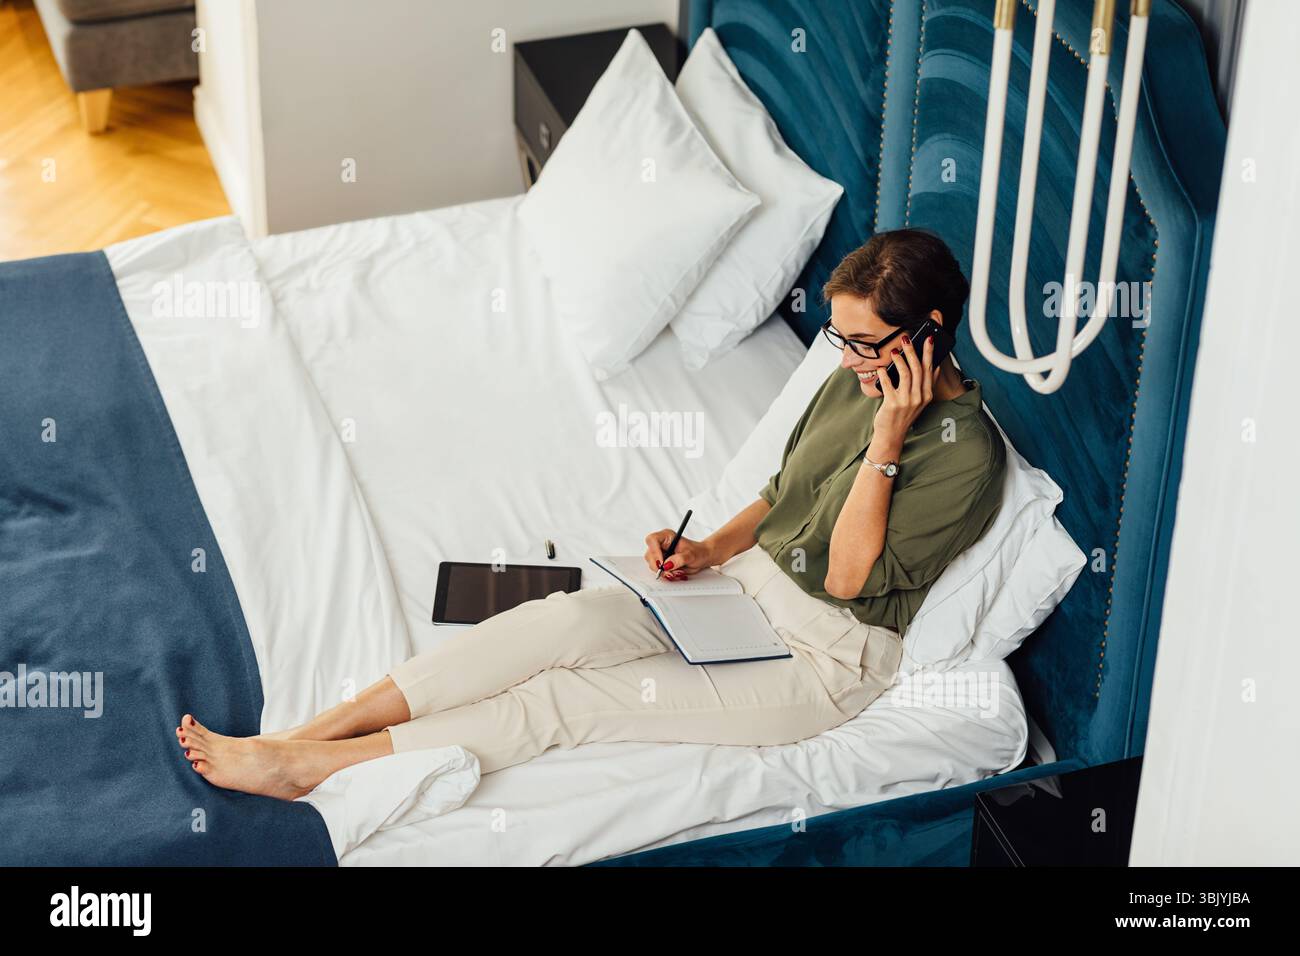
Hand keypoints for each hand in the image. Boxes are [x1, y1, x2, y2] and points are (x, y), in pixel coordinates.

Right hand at [643, 531, 713, 579]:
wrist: (702, 558)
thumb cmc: (698, 552)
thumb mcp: (691, 555)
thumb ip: (679, 559)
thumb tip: (667, 565)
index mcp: (667, 536)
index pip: (652, 540)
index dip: (654, 551)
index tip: (662, 563)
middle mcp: (661, 544)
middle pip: (649, 555)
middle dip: (659, 566)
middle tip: (670, 572)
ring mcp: (660, 554)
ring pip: (653, 564)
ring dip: (664, 572)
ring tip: (677, 572)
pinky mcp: (662, 563)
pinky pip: (658, 571)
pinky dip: (666, 575)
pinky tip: (676, 573)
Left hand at [873, 332, 938, 447]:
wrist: (891, 435)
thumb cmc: (903, 415)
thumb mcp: (920, 401)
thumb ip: (926, 384)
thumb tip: (934, 366)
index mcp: (926, 394)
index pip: (929, 369)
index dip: (928, 353)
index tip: (928, 339)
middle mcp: (919, 397)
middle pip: (918, 369)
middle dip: (912, 351)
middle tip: (907, 339)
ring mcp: (906, 401)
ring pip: (905, 374)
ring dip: (899, 360)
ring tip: (894, 350)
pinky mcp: (893, 404)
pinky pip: (888, 384)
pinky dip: (884, 374)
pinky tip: (881, 368)